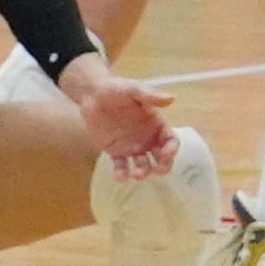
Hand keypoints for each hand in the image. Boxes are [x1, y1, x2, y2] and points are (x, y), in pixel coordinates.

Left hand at [63, 56, 175, 171]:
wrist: (92, 94)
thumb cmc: (116, 88)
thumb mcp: (133, 88)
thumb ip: (150, 95)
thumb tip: (171, 99)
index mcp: (156, 123)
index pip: (171, 140)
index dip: (171, 149)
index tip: (166, 153)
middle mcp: (147, 138)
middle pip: (162, 158)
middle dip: (163, 166)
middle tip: (157, 170)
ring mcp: (132, 147)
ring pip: (143, 165)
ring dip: (143, 172)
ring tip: (136, 174)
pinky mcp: (116, 152)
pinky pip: (122, 166)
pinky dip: (122, 174)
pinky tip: (120, 176)